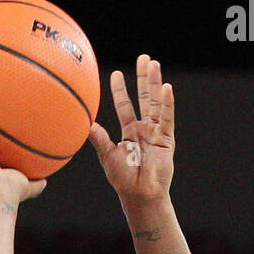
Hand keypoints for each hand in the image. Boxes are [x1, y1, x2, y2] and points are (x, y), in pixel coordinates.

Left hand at [88, 54, 174, 204]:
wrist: (139, 195)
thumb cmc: (123, 180)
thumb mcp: (108, 156)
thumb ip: (99, 139)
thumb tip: (86, 124)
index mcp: (130, 132)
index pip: (125, 106)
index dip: (120, 90)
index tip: (115, 74)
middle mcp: (145, 129)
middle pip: (145, 98)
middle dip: (144, 78)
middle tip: (144, 58)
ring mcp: (157, 132)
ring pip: (157, 103)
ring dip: (155, 83)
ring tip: (154, 64)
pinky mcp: (166, 139)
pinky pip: (167, 118)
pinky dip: (168, 103)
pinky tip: (167, 87)